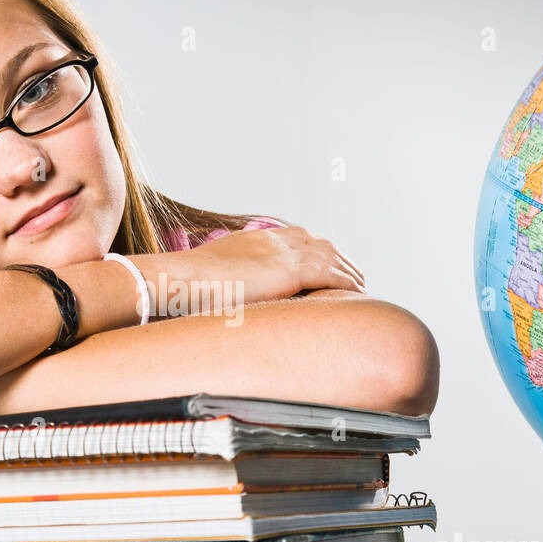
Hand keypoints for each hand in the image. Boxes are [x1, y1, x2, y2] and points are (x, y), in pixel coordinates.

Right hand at [134, 225, 366, 317]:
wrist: (181, 279)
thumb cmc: (186, 287)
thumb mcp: (210, 281)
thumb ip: (225, 285)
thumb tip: (220, 303)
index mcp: (253, 240)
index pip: (294, 238)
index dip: (313, 250)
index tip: (324, 262)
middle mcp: (271, 240)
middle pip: (318, 243)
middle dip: (337, 258)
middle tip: (352, 274)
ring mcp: (282, 253)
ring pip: (329, 256)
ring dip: (348, 269)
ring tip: (361, 284)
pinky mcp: (289, 270)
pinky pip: (329, 272)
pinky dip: (346, 280)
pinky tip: (357, 290)